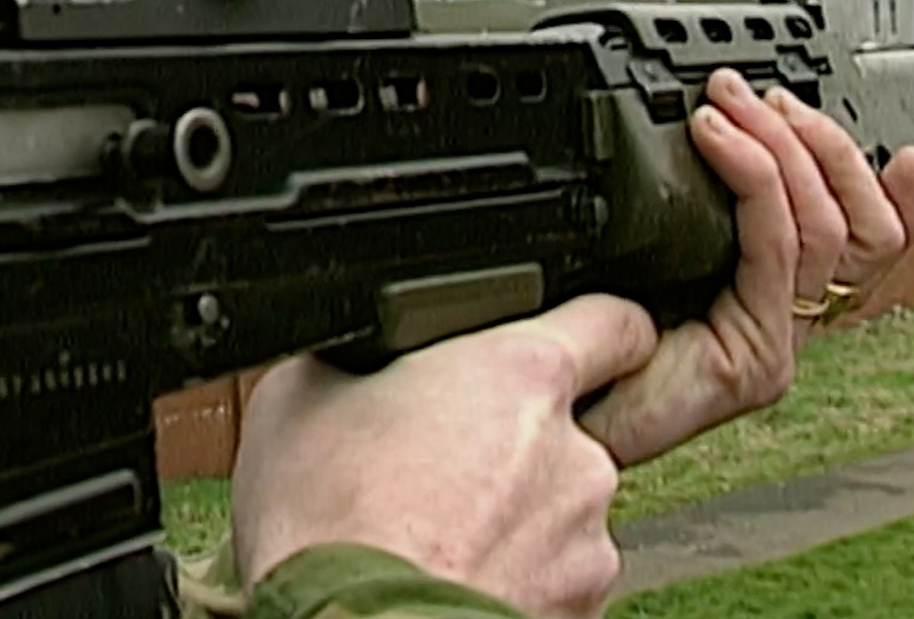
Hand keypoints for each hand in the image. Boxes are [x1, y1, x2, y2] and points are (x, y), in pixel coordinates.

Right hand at [230, 295, 657, 618]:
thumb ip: (359, 358)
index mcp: (521, 375)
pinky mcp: (578, 609)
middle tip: (434, 461)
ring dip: (509, 514)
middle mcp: (575, 456)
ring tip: (430, 529)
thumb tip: (356, 358)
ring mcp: (585, 542)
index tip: (577, 339)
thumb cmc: (324, 524)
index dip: (596, 328)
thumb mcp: (297, 396)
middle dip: (510, 441)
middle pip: (566, 428)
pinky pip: (550, 575)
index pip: (616, 323)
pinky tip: (444, 572)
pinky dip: (509, 573)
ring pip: (556, 508)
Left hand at [578, 69, 913, 466]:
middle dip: (812, 141)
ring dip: (778, 146)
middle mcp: (781, 324)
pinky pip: (774, 251)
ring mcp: (773, 344)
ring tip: (731, 103)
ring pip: (822, 228)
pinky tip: (719, 139)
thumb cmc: (578, 350)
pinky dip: (752, 178)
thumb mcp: (635, 263)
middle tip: (757, 93)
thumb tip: (680, 140)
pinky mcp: (754, 359)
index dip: (871, 180)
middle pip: (851, 223)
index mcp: (761, 301)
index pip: (855, 236)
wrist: (554, 419)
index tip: (849, 124)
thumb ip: (673, 219)